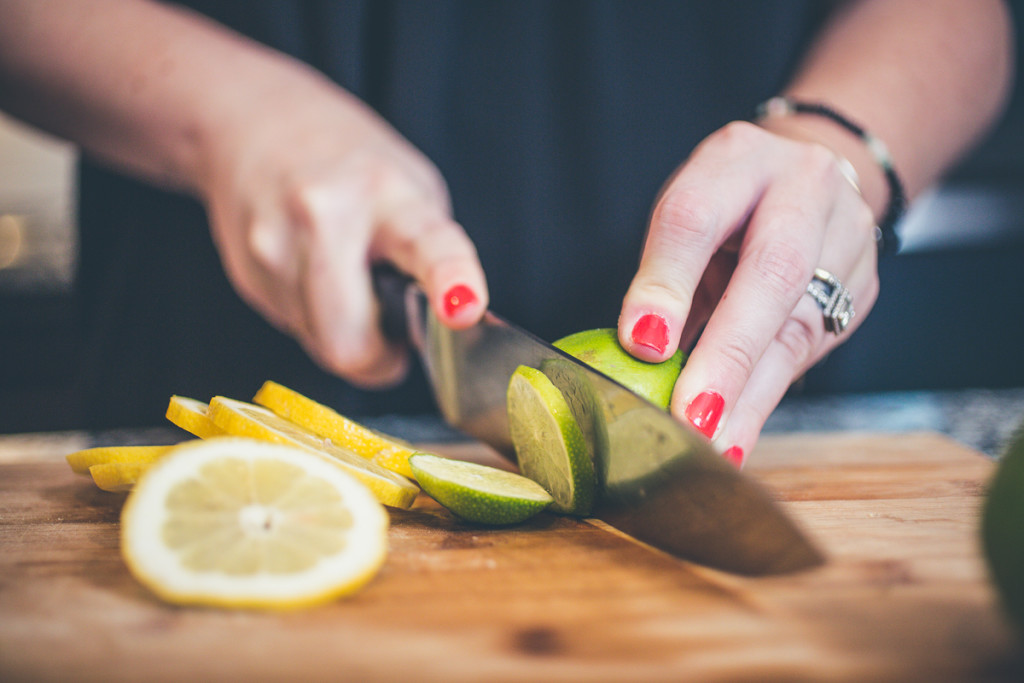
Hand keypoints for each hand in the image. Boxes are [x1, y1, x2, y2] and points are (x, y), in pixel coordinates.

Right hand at [200, 69, 486, 387]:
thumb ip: (430, 258)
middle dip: (376, 358)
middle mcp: (324, 214)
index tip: (465, 309)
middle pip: (348, 342)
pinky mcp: (246, 270)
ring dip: (341, 334)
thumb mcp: (412, 191)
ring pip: (319, 344)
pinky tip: (311, 275)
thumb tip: (444, 329)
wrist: (255, 121)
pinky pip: (293, 328)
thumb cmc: (352, 165)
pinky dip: (313, 319)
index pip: (428, 246)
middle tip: (390, 336)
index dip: (451, 281)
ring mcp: (274, 244)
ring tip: (346, 284)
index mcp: (387, 192)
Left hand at [618, 121, 878, 464]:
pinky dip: (765, 397)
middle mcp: (803, 186)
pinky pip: (809, 350)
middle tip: (692, 413)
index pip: (696, 218)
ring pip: (797, 323)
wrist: (810, 179)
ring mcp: (845, 235)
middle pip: (771, 271)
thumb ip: (665, 276)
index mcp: (738, 158)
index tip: (642, 341)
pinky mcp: (861, 286)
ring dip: (749, 394)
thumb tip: (639, 353)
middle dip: (728, 352)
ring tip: (713, 444)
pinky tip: (736, 436)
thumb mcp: (687, 217)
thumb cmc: (731, 205)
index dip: (667, 283)